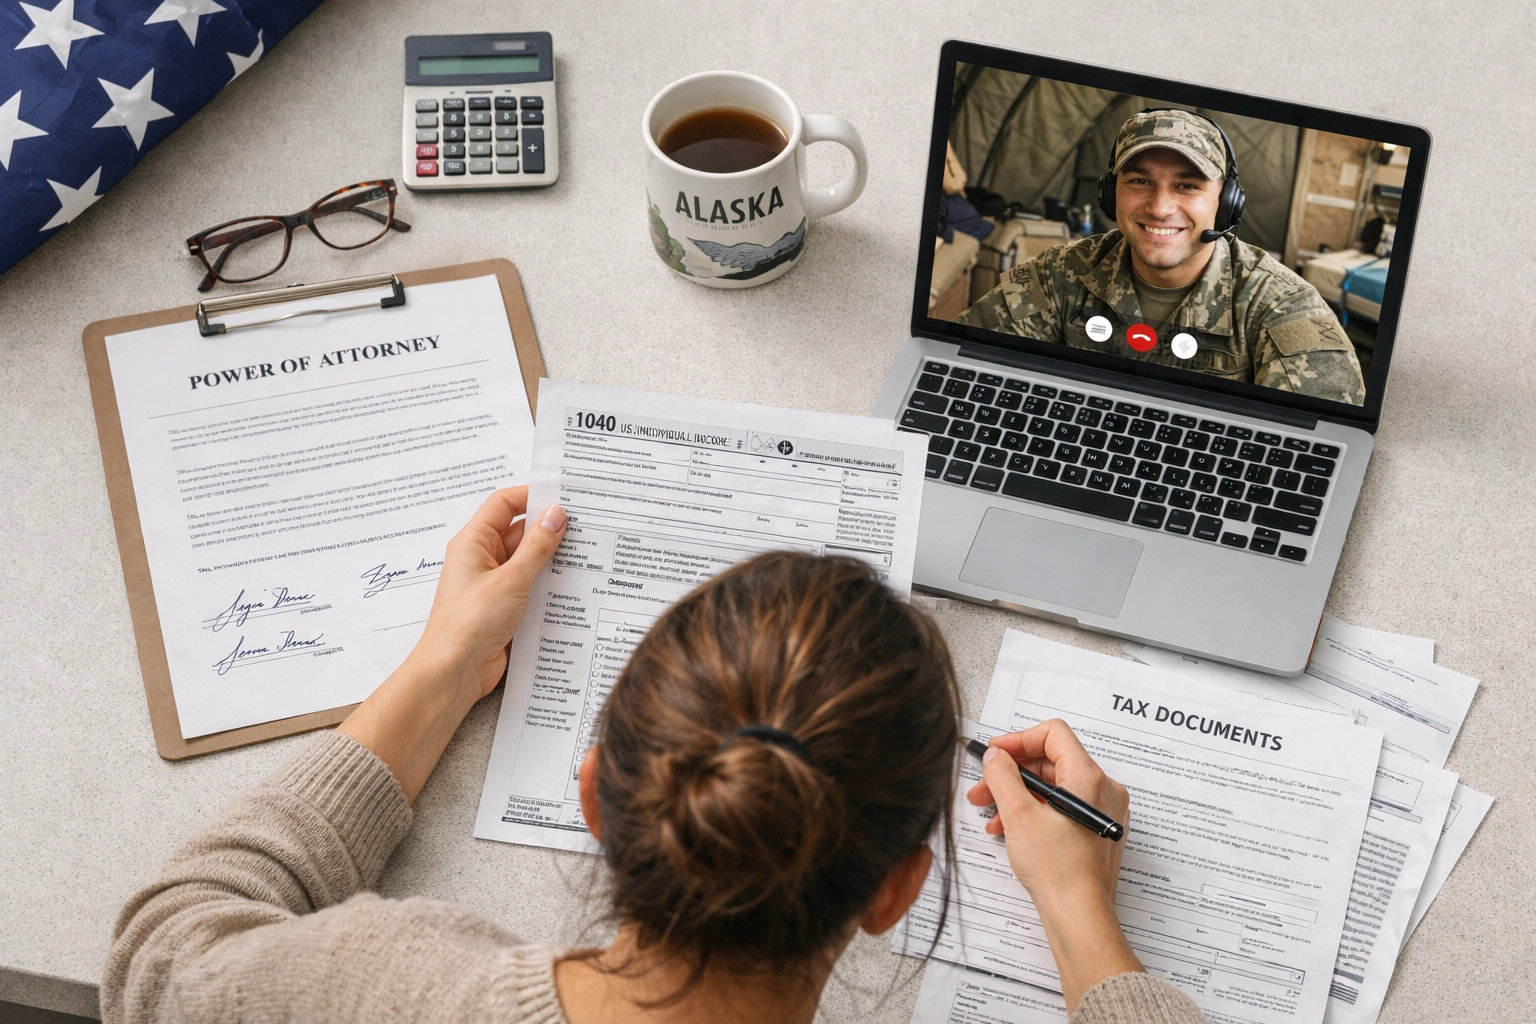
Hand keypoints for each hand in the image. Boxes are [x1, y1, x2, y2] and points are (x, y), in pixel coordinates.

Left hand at [411, 487, 567, 701]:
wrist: (454, 671)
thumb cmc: (470, 622)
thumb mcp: (511, 579)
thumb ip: (537, 547)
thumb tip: (556, 514)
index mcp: (474, 542)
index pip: (504, 504)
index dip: (532, 495)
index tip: (563, 495)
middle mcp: (482, 558)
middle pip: (519, 531)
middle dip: (549, 528)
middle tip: (584, 525)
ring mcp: (493, 583)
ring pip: (527, 560)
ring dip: (551, 558)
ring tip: (586, 553)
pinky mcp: (503, 606)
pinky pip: (529, 585)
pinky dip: (548, 582)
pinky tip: (572, 585)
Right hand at [967, 719, 1141, 1009]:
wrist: (1079, 916)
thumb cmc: (1058, 870)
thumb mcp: (1019, 815)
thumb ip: (1003, 776)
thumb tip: (995, 756)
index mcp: (1089, 778)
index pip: (1053, 734)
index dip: (1019, 739)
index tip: (995, 753)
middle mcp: (1103, 790)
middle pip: (1051, 761)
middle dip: (1012, 773)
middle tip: (983, 788)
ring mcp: (1103, 812)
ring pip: (1055, 786)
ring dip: (1019, 795)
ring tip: (991, 815)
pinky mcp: (1097, 830)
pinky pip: (1064, 807)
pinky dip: (1036, 811)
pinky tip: (1010, 829)